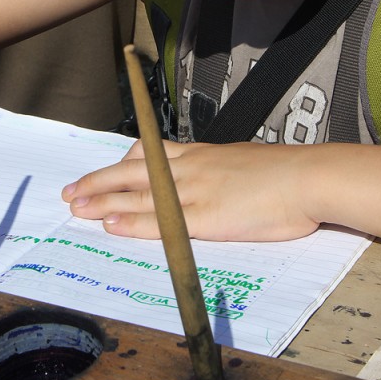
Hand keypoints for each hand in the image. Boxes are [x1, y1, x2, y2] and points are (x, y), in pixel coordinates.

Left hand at [62, 140, 319, 241]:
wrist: (308, 178)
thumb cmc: (288, 173)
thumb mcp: (247, 161)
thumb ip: (224, 169)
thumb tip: (217, 178)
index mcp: (203, 154)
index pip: (152, 154)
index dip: (122, 163)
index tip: (104, 168)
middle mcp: (191, 168)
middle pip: (133, 171)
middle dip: (99, 181)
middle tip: (72, 190)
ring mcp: (195, 192)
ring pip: (137, 194)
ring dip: (103, 201)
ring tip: (76, 207)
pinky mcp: (204, 217)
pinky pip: (158, 220)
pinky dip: (131, 223)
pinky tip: (110, 225)